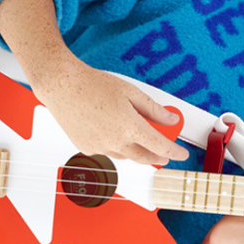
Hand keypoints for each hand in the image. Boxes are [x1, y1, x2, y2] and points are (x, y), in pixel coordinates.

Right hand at [34, 60, 185, 164]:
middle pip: (144, 158)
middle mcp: (115, 141)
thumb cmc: (92, 85)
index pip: (159, 146)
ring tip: (136, 137)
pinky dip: (115, 146)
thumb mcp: (131, 92)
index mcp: (129, 127)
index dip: (174, 151)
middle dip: (157, 157)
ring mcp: (99, 147)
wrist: (62, 86)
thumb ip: (153, 109)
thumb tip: (171, 119)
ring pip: (125, 156)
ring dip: (135, 151)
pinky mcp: (86, 148)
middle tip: (165, 155)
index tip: (181, 154)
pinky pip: (107, 152)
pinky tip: (111, 131)